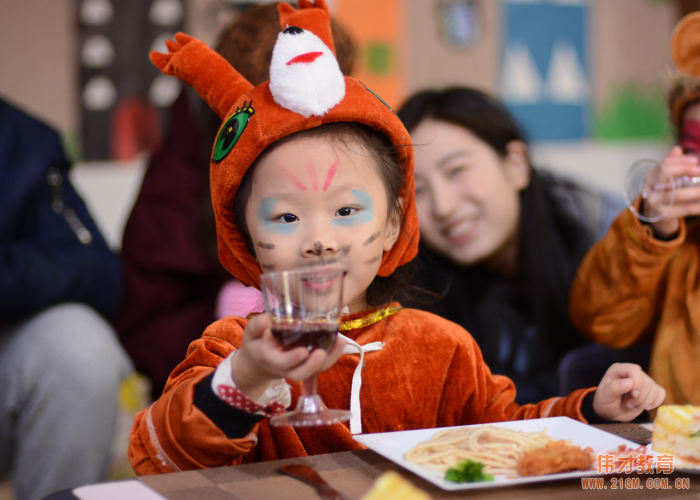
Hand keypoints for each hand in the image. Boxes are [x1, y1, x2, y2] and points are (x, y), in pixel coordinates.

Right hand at [231, 313, 346, 400]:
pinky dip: (332, 356)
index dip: (293, 359)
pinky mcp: (306, 366)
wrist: (258, 366)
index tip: (303, 351)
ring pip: (314, 371)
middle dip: (313, 365)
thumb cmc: (255, 346)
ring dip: (329, 359)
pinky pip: (320, 366)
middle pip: (300, 373)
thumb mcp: (250, 335)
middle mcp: (285, 369)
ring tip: (340, 342)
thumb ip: (256, 326)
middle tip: (322, 352)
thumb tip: (267, 317)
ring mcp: (297, 369)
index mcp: (270, 360)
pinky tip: (340, 342)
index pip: (282, 363)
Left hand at [593, 363, 664, 421]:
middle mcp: (632, 373)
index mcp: (618, 370)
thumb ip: (614, 388)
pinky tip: (646, 407)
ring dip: (644, 402)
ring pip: (654, 389)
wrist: (611, 413)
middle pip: (647, 381)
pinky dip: (656, 402)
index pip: (634, 369)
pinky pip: (661, 392)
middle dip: (639, 398)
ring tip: (632, 406)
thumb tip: (629, 382)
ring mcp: (642, 381)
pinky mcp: (650, 390)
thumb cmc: (605, 402)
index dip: (637, 382)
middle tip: (628, 404)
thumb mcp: (604, 397)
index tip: (633, 395)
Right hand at [646, 146, 699, 237]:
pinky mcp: (664, 215)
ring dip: (696, 191)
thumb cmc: (664, 195)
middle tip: (699, 170)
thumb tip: (677, 149)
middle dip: (683, 169)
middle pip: (664, 173)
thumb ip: (672, 165)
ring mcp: (656, 202)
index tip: (695, 161)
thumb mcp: (666, 179)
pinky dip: (698, 206)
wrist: (657, 219)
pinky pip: (685, 209)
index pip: (664, 164)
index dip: (681, 160)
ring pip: (677, 194)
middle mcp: (651, 188)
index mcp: (652, 177)